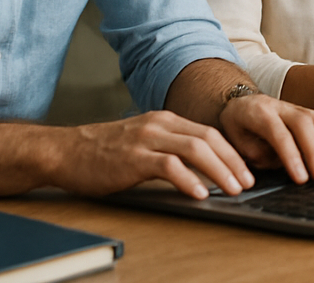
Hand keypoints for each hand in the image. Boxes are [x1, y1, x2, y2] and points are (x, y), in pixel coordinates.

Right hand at [43, 111, 257, 198]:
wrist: (64, 151)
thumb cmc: (103, 152)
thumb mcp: (142, 141)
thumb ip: (169, 148)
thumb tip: (201, 168)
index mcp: (165, 121)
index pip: (210, 132)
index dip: (232, 151)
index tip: (247, 170)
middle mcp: (159, 125)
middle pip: (209, 138)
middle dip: (233, 161)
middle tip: (248, 182)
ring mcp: (146, 140)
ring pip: (195, 149)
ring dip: (219, 170)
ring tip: (233, 189)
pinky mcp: (132, 158)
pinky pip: (168, 166)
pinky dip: (188, 179)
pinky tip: (200, 193)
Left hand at [218, 93, 313, 185]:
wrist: (241, 101)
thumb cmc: (237, 125)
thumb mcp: (235, 141)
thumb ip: (257, 154)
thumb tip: (281, 164)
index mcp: (260, 113)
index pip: (280, 134)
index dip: (292, 156)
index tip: (301, 178)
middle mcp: (282, 107)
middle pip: (305, 124)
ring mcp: (296, 107)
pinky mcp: (306, 113)